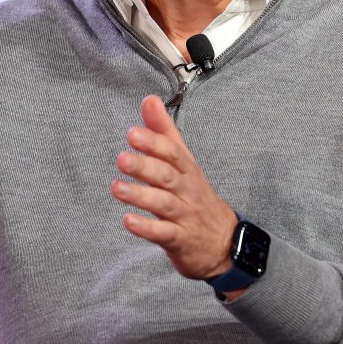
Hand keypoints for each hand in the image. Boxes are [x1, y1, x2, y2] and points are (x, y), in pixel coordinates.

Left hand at [112, 94, 238, 280]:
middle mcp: (187, 191)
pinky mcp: (180, 240)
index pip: (173, 153)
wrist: (226, 243)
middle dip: (145, 166)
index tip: (133, 134)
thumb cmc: (197, 197)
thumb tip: (149, 100)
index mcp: (188, 170)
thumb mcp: (185, 163)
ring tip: (117, 188)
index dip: (154, 143)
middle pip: (167, 176)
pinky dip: (147, 228)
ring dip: (140, 195)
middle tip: (122, 159)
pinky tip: (129, 221)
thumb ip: (164, 132)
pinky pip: (164, 234)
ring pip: (163, 204)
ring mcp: (185, 216)